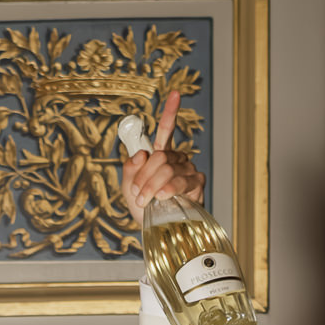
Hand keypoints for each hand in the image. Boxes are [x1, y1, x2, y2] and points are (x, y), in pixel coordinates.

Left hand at [121, 87, 205, 218]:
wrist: (157, 230)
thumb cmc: (145, 208)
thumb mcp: (128, 188)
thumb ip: (130, 168)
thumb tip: (140, 154)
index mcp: (161, 155)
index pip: (166, 130)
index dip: (171, 112)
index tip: (176, 93)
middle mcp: (176, 159)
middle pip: (160, 155)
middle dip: (144, 175)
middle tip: (137, 192)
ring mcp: (187, 170)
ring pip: (167, 168)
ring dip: (151, 186)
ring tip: (146, 200)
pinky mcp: (196, 184)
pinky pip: (180, 181)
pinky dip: (167, 189)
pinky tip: (162, 197)